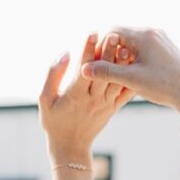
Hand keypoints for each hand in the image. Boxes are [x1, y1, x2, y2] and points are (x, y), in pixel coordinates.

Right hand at [39, 35, 129, 167]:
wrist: (71, 147)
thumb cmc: (54, 122)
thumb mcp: (45, 99)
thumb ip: (53, 75)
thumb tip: (65, 53)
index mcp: (76, 95)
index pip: (84, 68)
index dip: (88, 49)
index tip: (92, 33)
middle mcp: (93, 99)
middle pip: (104, 72)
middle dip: (108, 52)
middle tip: (114, 34)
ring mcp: (106, 104)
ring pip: (117, 81)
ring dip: (122, 63)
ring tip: (127, 46)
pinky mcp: (113, 109)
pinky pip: (124, 93)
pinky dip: (130, 78)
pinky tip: (134, 65)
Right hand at [85, 27, 179, 126]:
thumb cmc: (164, 86)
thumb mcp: (131, 80)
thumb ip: (107, 72)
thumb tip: (84, 69)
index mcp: (144, 35)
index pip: (112, 31)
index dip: (100, 46)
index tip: (95, 62)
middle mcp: (153, 32)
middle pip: (123, 36)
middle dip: (111, 52)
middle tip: (103, 70)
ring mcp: (161, 39)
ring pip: (133, 43)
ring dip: (122, 56)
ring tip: (118, 75)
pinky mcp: (167, 48)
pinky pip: (144, 49)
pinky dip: (135, 59)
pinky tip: (134, 75)